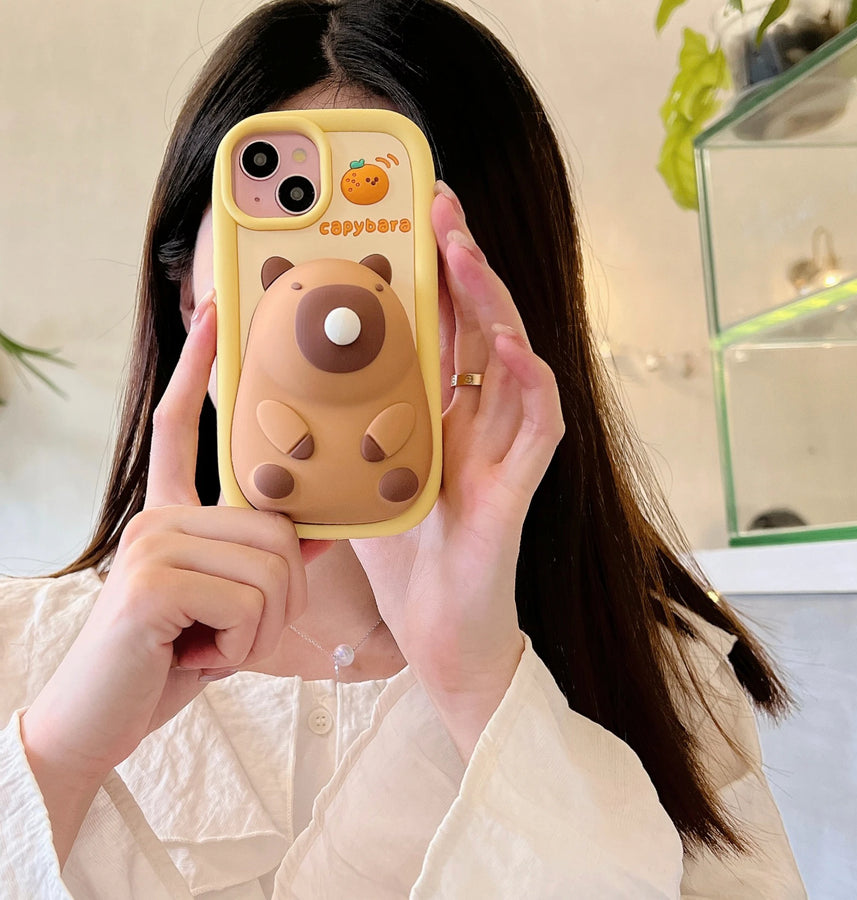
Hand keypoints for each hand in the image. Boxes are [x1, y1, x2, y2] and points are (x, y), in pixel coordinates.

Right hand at [21, 296, 328, 863]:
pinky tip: (201, 656)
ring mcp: (152, 540)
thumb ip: (267, 560)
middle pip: (278, 529)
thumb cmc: (172, 657)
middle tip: (236, 634)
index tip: (214, 310)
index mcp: (171, 512)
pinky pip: (251, 600)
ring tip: (217, 646)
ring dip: (263, 628)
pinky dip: (244, 644)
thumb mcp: (232, 605)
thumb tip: (326, 529)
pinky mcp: (153, 578)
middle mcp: (157, 514)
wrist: (102, 722)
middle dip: (281, 599)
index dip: (200, 366)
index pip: (185, 425)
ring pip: (273, 567)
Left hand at [352, 184, 564, 757]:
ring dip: (492, 303)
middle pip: (478, 326)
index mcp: (439, 415)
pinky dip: (529, 383)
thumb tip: (268, 383)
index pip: (440, 329)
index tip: (407, 222)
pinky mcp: (519, 487)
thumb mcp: (354, 478)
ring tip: (464, 251)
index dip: (430, 275)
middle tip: (438, 206)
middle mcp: (477, 422)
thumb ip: (330, 431)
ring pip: (512, 359)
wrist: (435, 633)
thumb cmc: (399, 558)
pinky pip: (540, 424)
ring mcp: (503, 450)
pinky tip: (505, 346)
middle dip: (460, 263)